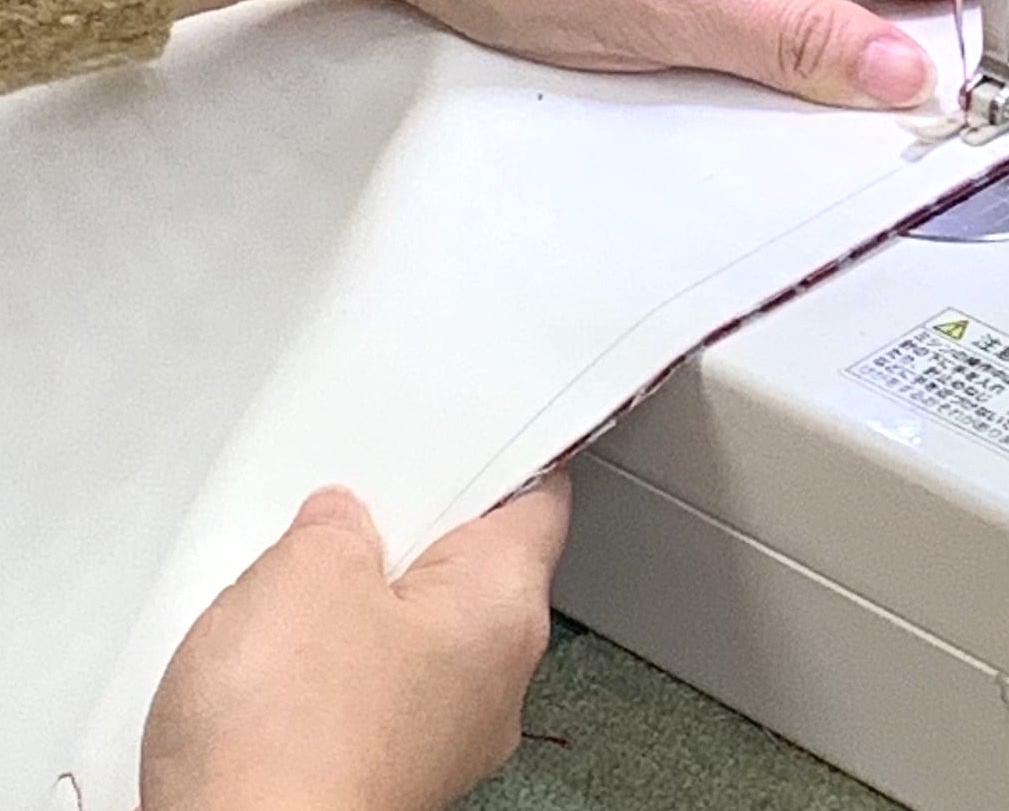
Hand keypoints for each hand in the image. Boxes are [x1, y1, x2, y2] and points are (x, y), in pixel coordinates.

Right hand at [139, 478, 569, 810]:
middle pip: (472, 565)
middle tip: (356, 495)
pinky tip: (281, 654)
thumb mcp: (305, 575)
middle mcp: (493, 677)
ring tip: (301, 573)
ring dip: (366, 600)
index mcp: (503, 608)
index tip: (486, 424)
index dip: (508, 453)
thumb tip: (339, 525)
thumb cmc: (292, 743)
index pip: (538, 501)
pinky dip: (337, 663)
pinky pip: (376, 689)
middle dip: (413, 528)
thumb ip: (334, 528)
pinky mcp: (384, 772)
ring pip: (418, 630)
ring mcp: (442, 734)